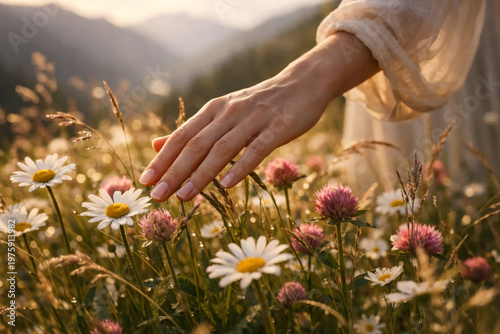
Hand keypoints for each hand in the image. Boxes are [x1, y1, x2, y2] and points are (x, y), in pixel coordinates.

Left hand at [139, 33, 379, 201]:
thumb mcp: (222, 113)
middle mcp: (229, 113)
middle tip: (157, 195)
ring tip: (184, 196)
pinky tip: (227, 186)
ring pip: (222, 149)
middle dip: (174, 171)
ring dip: (201, 174)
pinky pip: (256, 149)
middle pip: (196, 144)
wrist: (302, 84)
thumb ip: (192, 130)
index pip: (181, 136)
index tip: (145, 181)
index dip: (162, 159)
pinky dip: (240, 168)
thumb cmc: (259, 105)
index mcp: (213, 110)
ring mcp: (253, 120)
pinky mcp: (277, 127)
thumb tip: (156, 145)